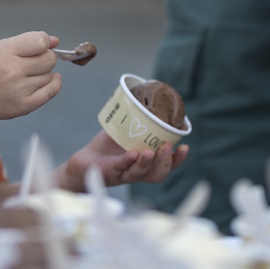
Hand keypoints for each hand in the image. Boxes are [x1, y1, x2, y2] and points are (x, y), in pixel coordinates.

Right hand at [0, 31, 60, 122]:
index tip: (38, 46)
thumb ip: (28, 41)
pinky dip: (53, 84)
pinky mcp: (24, 105)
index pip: (40, 41)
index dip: (44, 42)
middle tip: (33, 61)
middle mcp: (11, 71)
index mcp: (4, 53)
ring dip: (43, 73)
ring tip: (26, 75)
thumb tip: (56, 41)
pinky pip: (52, 90)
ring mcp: (18, 90)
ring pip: (50, 75)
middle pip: (50, 59)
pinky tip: (46, 81)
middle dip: (46, 58)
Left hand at [60, 130, 188, 189]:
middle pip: (157, 174)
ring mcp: (122, 174)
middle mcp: (137, 172)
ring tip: (149, 152)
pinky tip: (131, 154)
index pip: (167, 165)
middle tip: (168, 147)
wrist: (84, 161)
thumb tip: (149, 94)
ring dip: (146, 163)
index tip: (185, 147)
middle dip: (166, 162)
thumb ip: (139, 120)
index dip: (178, 159)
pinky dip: (126, 162)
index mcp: (146, 163)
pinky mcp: (107, 173)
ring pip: (139, 174)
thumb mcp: (126, 132)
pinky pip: (118, 169)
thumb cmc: (108, 147)